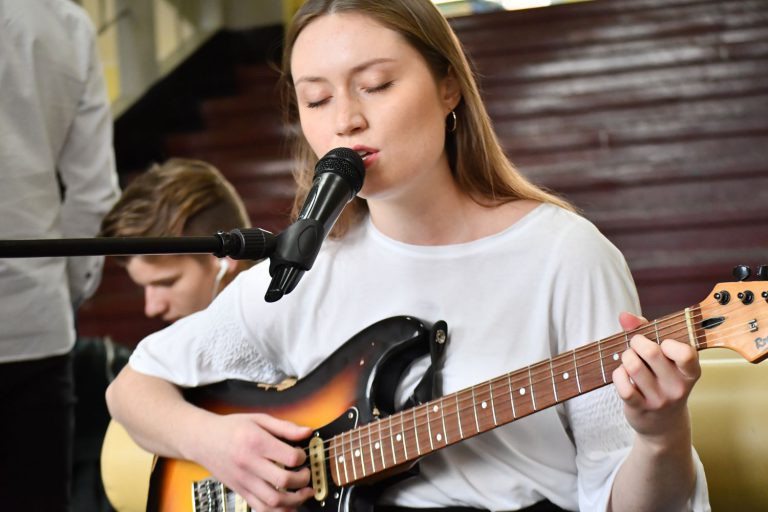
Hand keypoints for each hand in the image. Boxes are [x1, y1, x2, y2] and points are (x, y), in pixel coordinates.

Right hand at [190, 412, 314, 510]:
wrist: (202, 440)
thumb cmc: (231, 428)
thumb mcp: (259, 419)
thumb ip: (285, 427)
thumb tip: (307, 432)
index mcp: (256, 443)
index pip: (289, 457)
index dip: (302, 457)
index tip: (301, 454)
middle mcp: (249, 464)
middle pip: (283, 481)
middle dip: (303, 480)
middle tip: (306, 474)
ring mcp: (244, 481)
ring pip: (273, 501)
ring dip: (295, 500)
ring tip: (304, 493)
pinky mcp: (240, 491)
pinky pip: (261, 508)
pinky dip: (278, 511)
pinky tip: (289, 505)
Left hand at [612, 312, 700, 447]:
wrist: (663, 425)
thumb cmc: (661, 379)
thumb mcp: (663, 358)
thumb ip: (645, 331)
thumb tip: (624, 315)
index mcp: (690, 371)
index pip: (686, 353)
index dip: (668, 342)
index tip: (662, 343)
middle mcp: (677, 387)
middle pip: (651, 353)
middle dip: (637, 342)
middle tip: (636, 345)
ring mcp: (659, 400)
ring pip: (633, 366)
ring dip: (626, 357)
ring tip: (629, 360)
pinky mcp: (640, 408)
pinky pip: (623, 385)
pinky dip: (617, 375)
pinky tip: (622, 375)